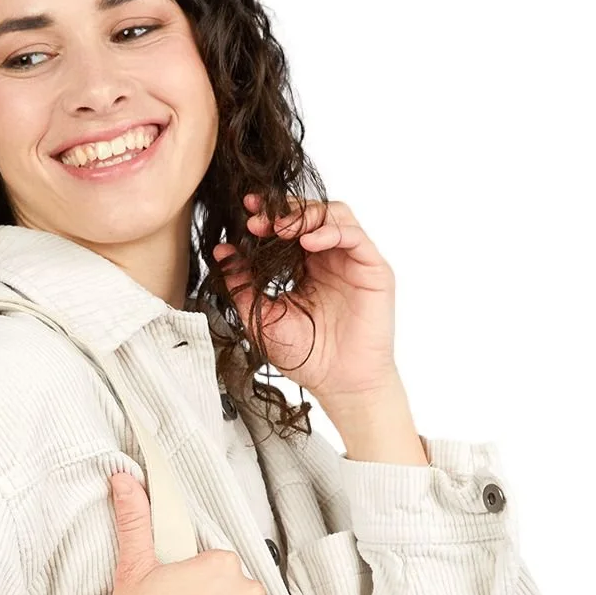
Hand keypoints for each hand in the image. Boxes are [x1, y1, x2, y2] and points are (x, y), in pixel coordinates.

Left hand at [211, 194, 399, 402]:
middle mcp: (330, 258)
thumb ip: (243, 285)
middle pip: (311, 213)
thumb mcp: (263, 317)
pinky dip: (331, 232)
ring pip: (335, 215)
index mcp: (306, 266)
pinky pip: (355, 236)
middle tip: (257, 219)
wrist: (340, 385)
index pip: (289, 226)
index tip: (245, 213)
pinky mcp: (374, 270)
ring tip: (280, 228)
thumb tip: (221, 252)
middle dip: (282, 210)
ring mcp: (353, 261)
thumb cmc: (307, 356)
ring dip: (306, 215)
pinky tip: (308, 242)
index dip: (268, 214)